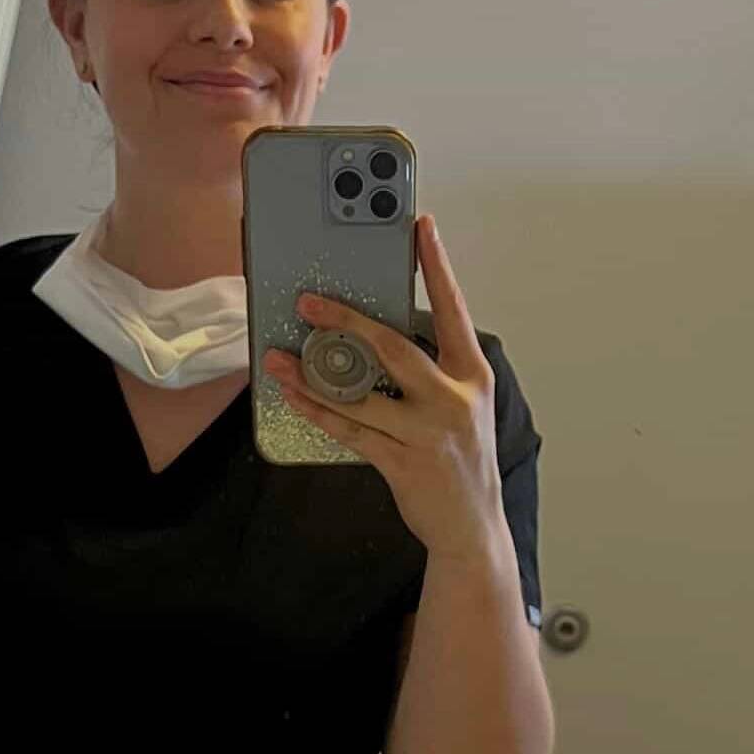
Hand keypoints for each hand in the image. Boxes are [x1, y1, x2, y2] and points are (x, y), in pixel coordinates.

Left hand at [262, 215, 505, 562]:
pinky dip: (317, 410)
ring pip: (361, 393)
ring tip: (281, 355)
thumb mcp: (460, 404)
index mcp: (471, 374)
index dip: (436, 266)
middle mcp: (453, 399)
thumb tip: (371, 334)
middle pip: (393, 347)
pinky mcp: (402, 463)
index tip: (421, 227)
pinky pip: (350, 431)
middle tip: (309, 300)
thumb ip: (428, 369)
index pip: (453, 308)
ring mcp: (428, 433)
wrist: (473, 526)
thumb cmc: (459, 457)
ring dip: (313, 373)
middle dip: (346, 319)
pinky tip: (293, 394)